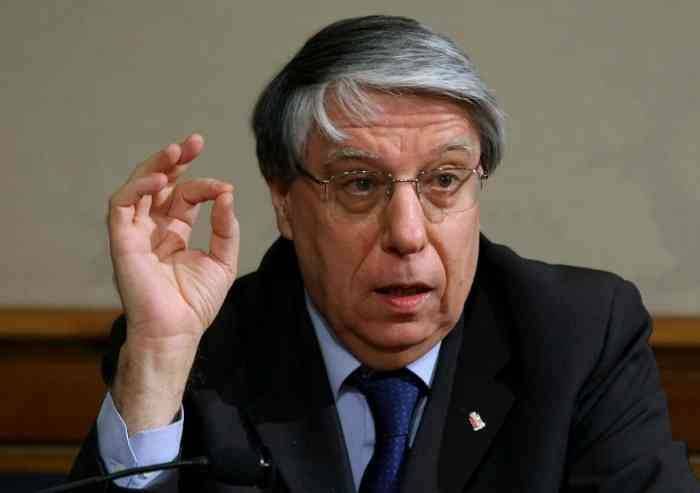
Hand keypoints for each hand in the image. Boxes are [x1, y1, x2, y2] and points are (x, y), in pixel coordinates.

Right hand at [108, 133, 238, 350]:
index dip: (204, 186)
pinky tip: (159, 179)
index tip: (225, 188)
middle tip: (195, 141)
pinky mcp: (121, 242)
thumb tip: (227, 193)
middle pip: (159, 185)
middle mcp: (153, 229)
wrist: (177, 332)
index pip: (185, 196)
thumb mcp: (223, 260)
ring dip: (155, 166)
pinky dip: (137, 188)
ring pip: (138, 188)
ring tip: (177, 151)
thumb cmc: (196, 303)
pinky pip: (121, 206)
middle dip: (176, 161)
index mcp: (174, 232)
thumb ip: (226, 228)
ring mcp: (135, 234)